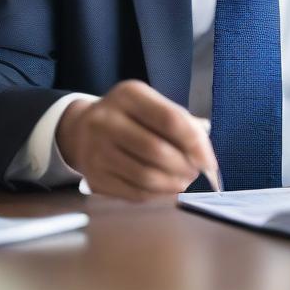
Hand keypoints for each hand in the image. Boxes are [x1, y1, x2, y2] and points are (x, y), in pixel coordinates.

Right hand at [56, 80, 217, 200]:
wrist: (80, 129)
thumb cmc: (128, 116)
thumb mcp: (151, 105)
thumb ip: (180, 121)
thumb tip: (205, 145)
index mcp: (129, 95)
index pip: (170, 119)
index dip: (195, 143)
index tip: (209, 160)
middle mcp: (107, 120)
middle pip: (157, 151)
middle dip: (184, 167)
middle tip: (196, 172)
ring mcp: (97, 150)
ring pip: (145, 176)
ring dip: (172, 184)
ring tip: (183, 181)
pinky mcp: (94, 177)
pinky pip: (133, 193)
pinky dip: (157, 195)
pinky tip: (166, 189)